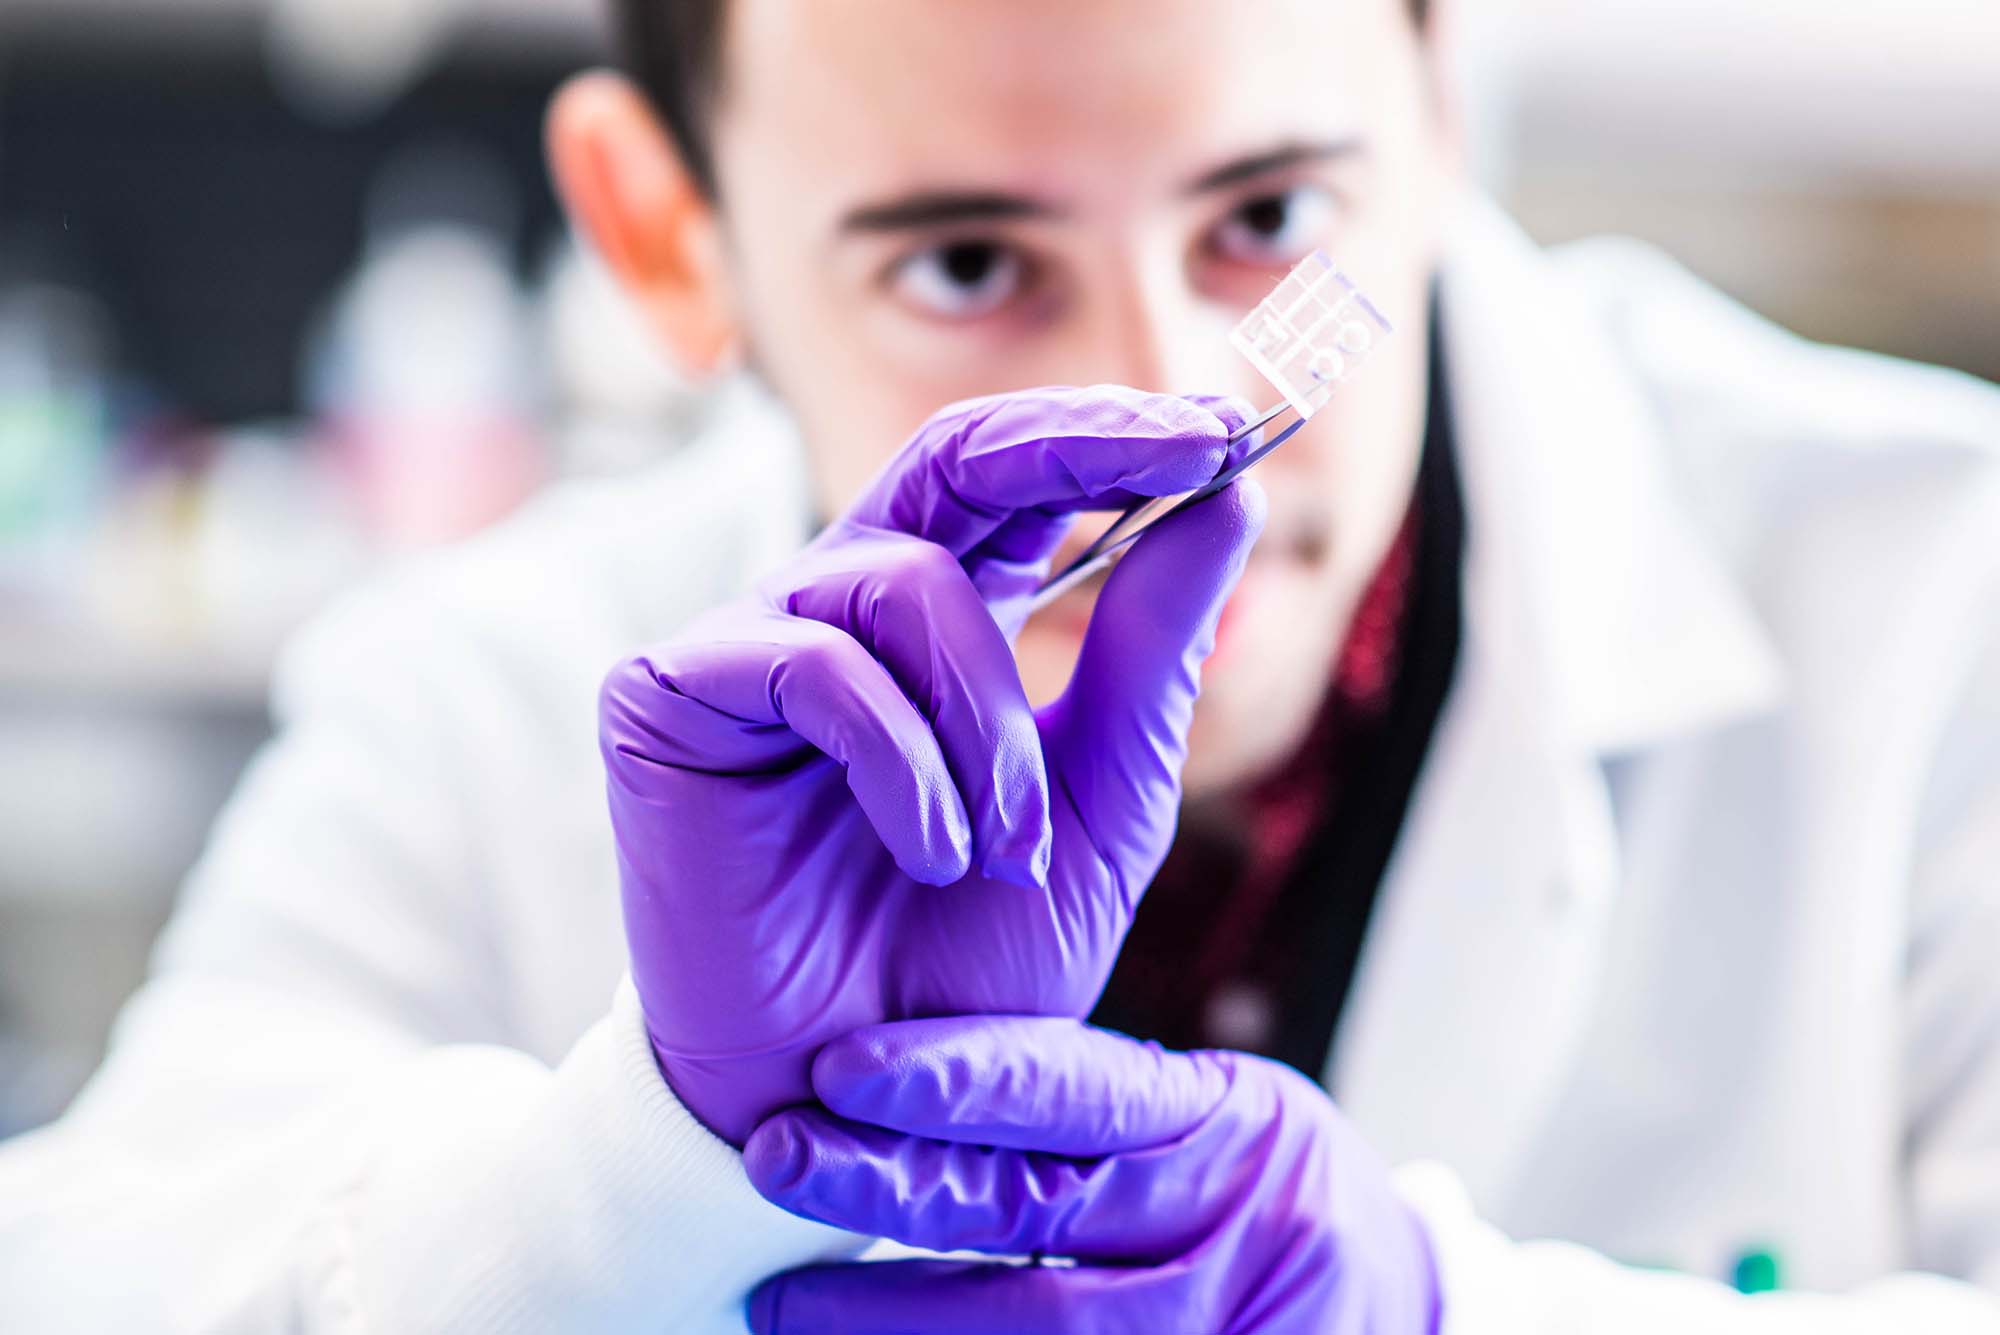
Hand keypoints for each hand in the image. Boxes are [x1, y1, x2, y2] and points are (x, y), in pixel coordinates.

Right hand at [599, 386, 1264, 1143]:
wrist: (847, 1103)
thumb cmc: (963, 961)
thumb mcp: (1100, 807)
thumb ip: (1148, 659)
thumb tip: (1225, 496)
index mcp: (937, 625)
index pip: (1014, 479)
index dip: (1115, 436)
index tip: (1233, 429)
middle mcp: (841, 607)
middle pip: (950, 452)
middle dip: (1080, 440)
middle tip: (1195, 446)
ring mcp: (751, 642)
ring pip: (903, 582)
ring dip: (991, 719)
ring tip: (1002, 845)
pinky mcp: (669, 692)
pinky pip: (814, 664)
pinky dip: (902, 760)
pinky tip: (928, 853)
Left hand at [743, 1016, 1441, 1334]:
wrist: (1408, 1310)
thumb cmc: (1272, 1196)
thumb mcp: (1221, 1122)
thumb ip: (1103, 1111)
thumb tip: (919, 1097)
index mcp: (1216, 1124)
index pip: (1069, 1088)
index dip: (952, 1076)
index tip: (837, 1069)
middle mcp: (1214, 1226)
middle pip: (1027, 1210)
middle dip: (886, 1189)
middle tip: (771, 1162)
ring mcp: (1212, 1328)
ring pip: (1032, 1332)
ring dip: (893, 1318)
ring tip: (779, 1306)